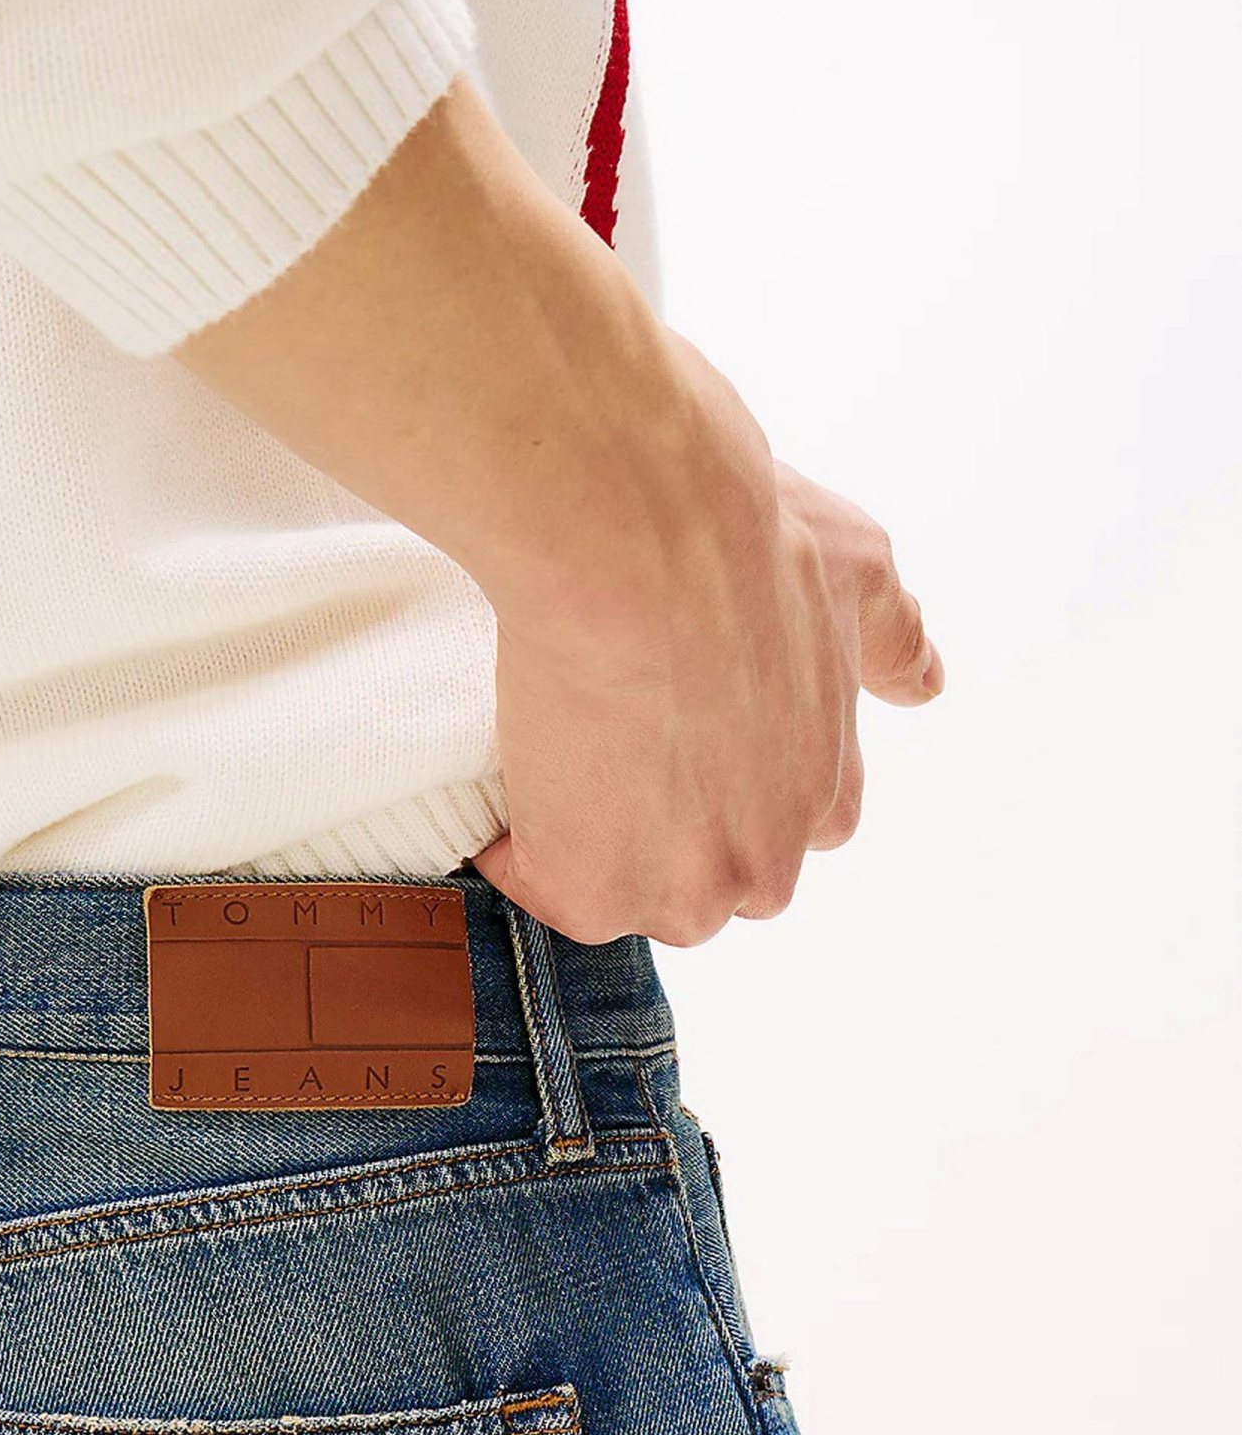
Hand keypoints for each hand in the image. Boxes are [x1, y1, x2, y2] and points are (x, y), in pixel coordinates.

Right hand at [477, 422, 942, 945]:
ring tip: (557, 759)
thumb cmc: (744, 541)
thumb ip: (892, 641)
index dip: (723, 794)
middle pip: (703, 886)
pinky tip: (508, 781)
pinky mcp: (592, 890)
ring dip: (589, 848)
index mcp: (827, 797)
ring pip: (624, 899)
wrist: (640, 536)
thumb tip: (925, 686)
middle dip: (661, 836)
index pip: (779, 834)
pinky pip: (537, 891)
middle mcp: (767, 861)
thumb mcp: (859, 575)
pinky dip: (512, 848)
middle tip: (610, 746)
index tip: (679, 739)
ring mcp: (682, 889)